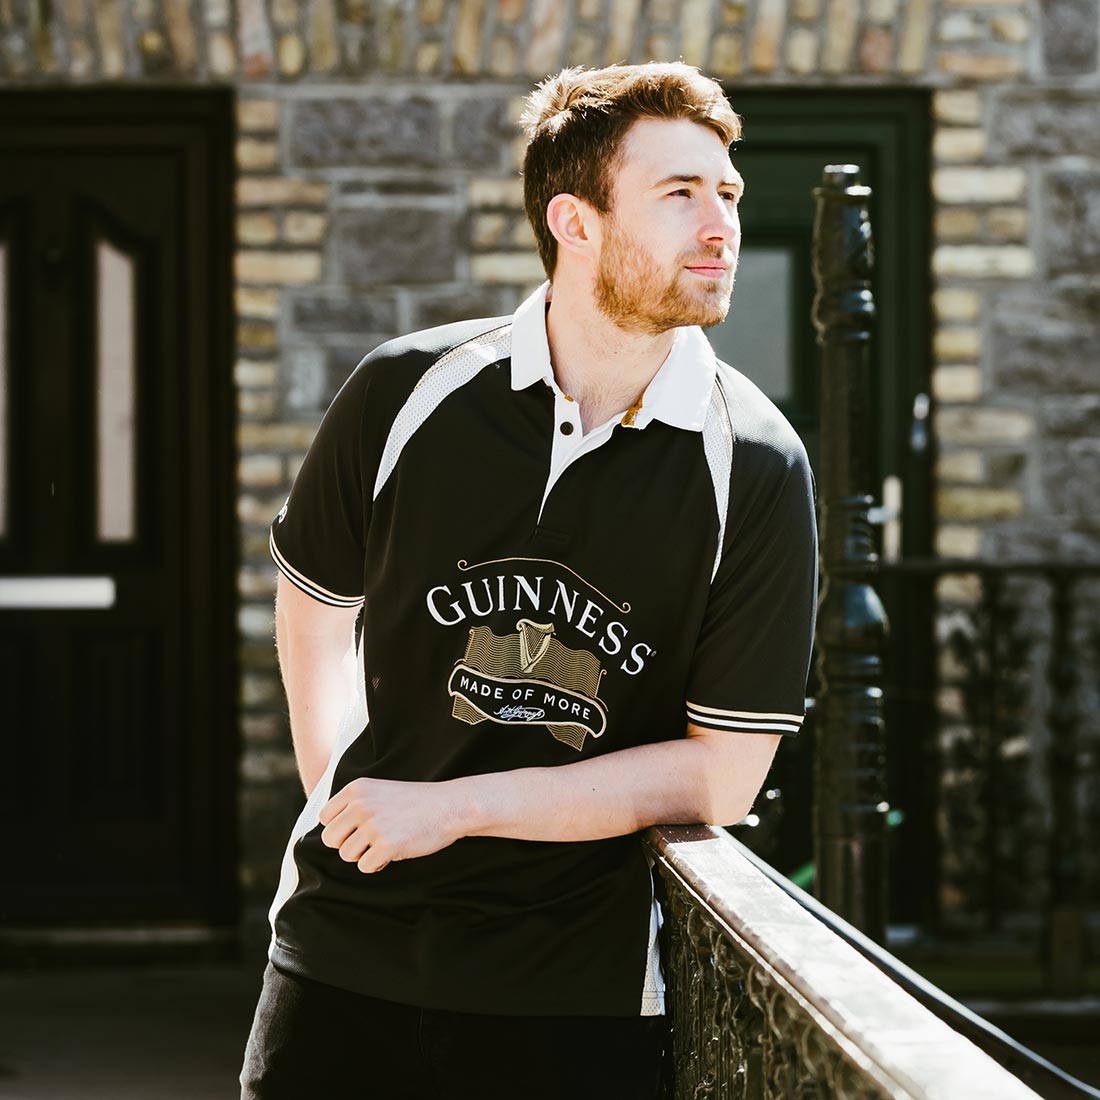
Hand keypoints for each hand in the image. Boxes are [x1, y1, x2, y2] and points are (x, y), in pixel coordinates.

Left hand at [318, 777, 468, 873]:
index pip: (324, 818)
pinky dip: (378, 865)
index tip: (359, 828)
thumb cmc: (415, 802)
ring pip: (346, 855)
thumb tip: (328, 833)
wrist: (450, 806)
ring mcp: (373, 825)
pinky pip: (365, 867)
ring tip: (384, 844)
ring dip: (364, 855)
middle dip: (348, 844)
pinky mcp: (387, 845)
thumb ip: (353, 805)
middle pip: (330, 839)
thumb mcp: (379, 792)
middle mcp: (360, 805)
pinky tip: (393, 852)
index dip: (341, 828)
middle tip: (370, 841)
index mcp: (356, 789)